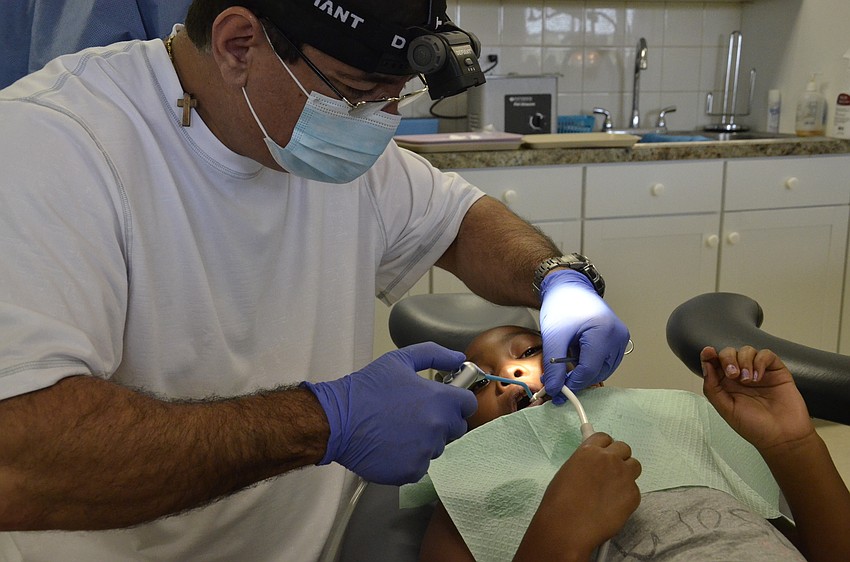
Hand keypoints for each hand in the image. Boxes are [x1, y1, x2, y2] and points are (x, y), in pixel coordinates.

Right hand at [301, 342, 477, 484]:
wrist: (337, 420)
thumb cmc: (366, 389)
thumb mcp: (400, 360)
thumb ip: (435, 355)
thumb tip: (458, 358)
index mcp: (440, 400)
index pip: (468, 404)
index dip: (456, 401)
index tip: (443, 400)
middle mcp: (438, 428)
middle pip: (456, 428)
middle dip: (442, 421)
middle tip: (416, 414)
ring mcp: (426, 452)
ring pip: (436, 447)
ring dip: (424, 440)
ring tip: (398, 429)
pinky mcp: (412, 471)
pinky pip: (420, 465)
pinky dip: (409, 458)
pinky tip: (391, 445)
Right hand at [516, 433, 640, 559]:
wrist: (568, 526)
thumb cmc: (559, 501)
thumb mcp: (568, 471)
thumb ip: (584, 462)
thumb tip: (592, 463)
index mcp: (589, 451)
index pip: (605, 438)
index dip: (604, 447)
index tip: (603, 455)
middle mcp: (609, 459)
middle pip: (624, 448)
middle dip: (618, 458)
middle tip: (609, 472)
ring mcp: (624, 476)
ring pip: (634, 466)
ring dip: (626, 473)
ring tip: (613, 489)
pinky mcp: (634, 495)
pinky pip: (635, 490)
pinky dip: (626, 496)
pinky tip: (613, 507)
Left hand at [540, 269, 628, 401]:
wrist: (568, 287)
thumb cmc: (563, 304)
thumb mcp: (554, 337)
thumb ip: (554, 366)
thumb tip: (554, 389)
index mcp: (604, 331)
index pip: (590, 369)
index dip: (573, 383)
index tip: (557, 391)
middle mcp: (617, 335)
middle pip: (598, 372)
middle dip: (576, 379)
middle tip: (555, 381)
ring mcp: (620, 338)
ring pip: (602, 369)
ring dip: (582, 372)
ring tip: (563, 364)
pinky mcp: (617, 340)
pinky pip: (604, 361)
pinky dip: (589, 364)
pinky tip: (575, 356)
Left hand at [701, 346, 814, 451]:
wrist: (783, 437)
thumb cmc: (754, 427)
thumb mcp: (726, 409)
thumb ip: (712, 387)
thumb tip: (706, 364)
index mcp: (726, 384)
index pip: (714, 363)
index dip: (709, 355)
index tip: (708, 353)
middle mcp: (741, 376)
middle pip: (729, 353)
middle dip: (727, 359)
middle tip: (733, 375)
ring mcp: (759, 372)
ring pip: (747, 350)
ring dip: (744, 361)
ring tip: (748, 380)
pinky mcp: (776, 371)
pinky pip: (766, 354)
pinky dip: (760, 361)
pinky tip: (759, 377)